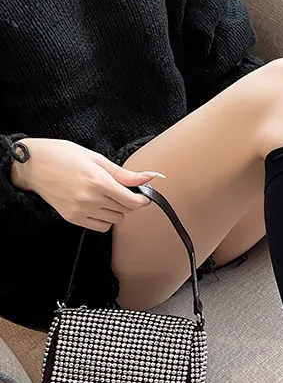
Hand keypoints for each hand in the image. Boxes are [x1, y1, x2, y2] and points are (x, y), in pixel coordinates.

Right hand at [10, 137, 164, 232]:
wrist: (31, 165)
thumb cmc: (62, 156)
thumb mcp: (96, 159)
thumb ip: (125, 173)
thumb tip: (151, 177)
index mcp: (99, 181)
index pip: (133, 202)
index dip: (142, 199)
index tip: (142, 196)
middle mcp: (91, 198)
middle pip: (126, 211)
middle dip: (128, 202)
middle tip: (117, 190)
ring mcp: (81, 210)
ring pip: (116, 220)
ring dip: (116, 210)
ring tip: (104, 196)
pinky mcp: (73, 218)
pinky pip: (102, 227)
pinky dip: (105, 219)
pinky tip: (97, 206)